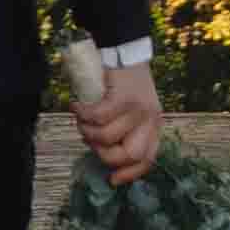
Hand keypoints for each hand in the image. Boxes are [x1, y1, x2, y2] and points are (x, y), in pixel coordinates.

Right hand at [74, 61, 165, 189]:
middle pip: (129, 154)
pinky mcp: (123, 96)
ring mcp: (138, 108)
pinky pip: (98, 116)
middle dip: (104, 154)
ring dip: (87, 131)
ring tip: (80, 119)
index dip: (130, 173)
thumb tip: (104, 153)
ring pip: (108, 136)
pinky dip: (82, 114)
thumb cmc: (126, 83)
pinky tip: (75, 106)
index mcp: (154, 126)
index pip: (147, 159)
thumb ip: (127, 130)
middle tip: (90, 140)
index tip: (112, 179)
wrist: (126, 49)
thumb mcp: (135, 110)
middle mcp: (150, 119)